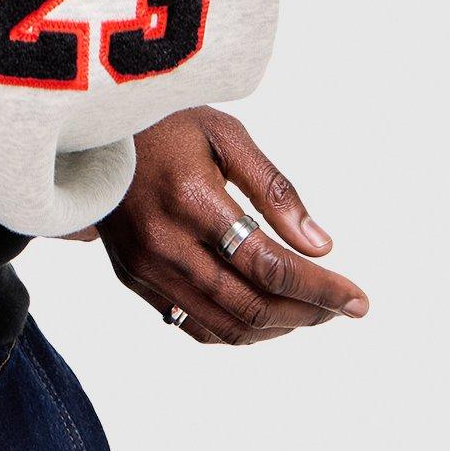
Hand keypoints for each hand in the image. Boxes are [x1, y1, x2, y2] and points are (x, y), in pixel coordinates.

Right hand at [90, 107, 368, 344]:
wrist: (90, 127)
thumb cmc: (164, 120)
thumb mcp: (225, 134)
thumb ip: (275, 190)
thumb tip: (321, 246)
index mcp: (192, 198)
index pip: (270, 265)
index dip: (322, 289)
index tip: (359, 299)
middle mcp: (166, 242)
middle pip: (253, 305)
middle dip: (309, 313)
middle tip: (342, 307)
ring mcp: (145, 266)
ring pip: (226, 326)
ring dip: (278, 328)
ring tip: (311, 312)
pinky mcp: (133, 277)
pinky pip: (193, 324)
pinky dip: (237, 330)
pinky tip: (264, 314)